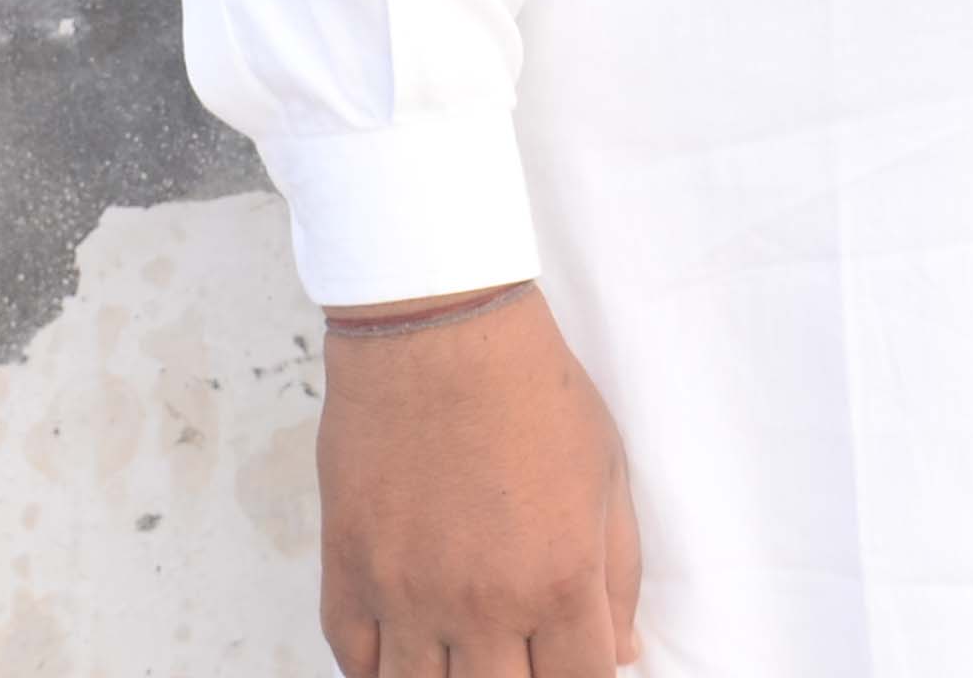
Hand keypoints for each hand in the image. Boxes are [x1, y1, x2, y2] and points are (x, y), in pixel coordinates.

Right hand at [314, 284, 640, 673]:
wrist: (438, 329)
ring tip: (464, 654)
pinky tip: (406, 653)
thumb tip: (622, 650)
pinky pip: (356, 663)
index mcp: (560, 582)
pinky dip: (380, 671)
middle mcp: (483, 605)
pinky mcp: (350, 572)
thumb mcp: (607, 473)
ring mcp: (408, 595)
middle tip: (516, 653)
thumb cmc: (533, 390)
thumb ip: (620, 572)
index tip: (572, 664)